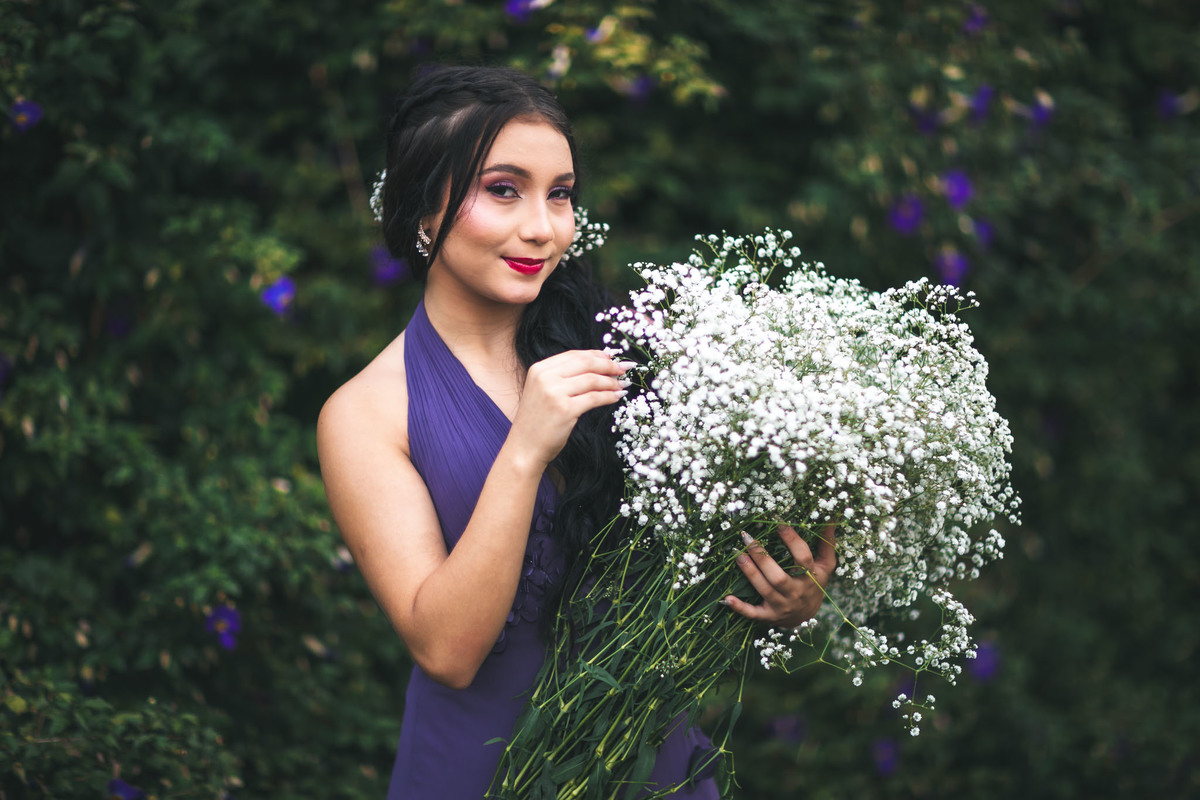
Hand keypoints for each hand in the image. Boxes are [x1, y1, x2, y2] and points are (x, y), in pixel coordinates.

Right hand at [508, 350, 629, 467]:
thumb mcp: (543, 391)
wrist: (524, 448)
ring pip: (592, 379)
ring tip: (622, 384)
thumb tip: (597, 366)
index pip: (574, 355)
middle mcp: (545, 377)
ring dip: (611, 382)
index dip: (596, 355)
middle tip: (624, 368)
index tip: (612, 358)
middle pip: (585, 363)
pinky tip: (617, 397)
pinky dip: (609, 396)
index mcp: (539, 369)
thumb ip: (563, 377)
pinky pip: (594, 398)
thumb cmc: (537, 422)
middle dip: (608, 365)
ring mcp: (554, 393)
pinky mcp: (565, 409)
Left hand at [723, 524, 836, 627]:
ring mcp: (781, 606)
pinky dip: (740, 608)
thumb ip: (827, 542)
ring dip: (749, 572)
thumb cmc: (814, 584)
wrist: (806, 618)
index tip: (778, 523)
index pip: (802, 558)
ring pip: (764, 589)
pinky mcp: (768, 616)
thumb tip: (831, 517)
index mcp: (812, 577)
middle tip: (747, 537)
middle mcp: (796, 592)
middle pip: (778, 576)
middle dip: (762, 557)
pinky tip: (726, 598)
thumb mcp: (825, 565)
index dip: (791, 540)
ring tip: (737, 554)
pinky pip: (753, 614)